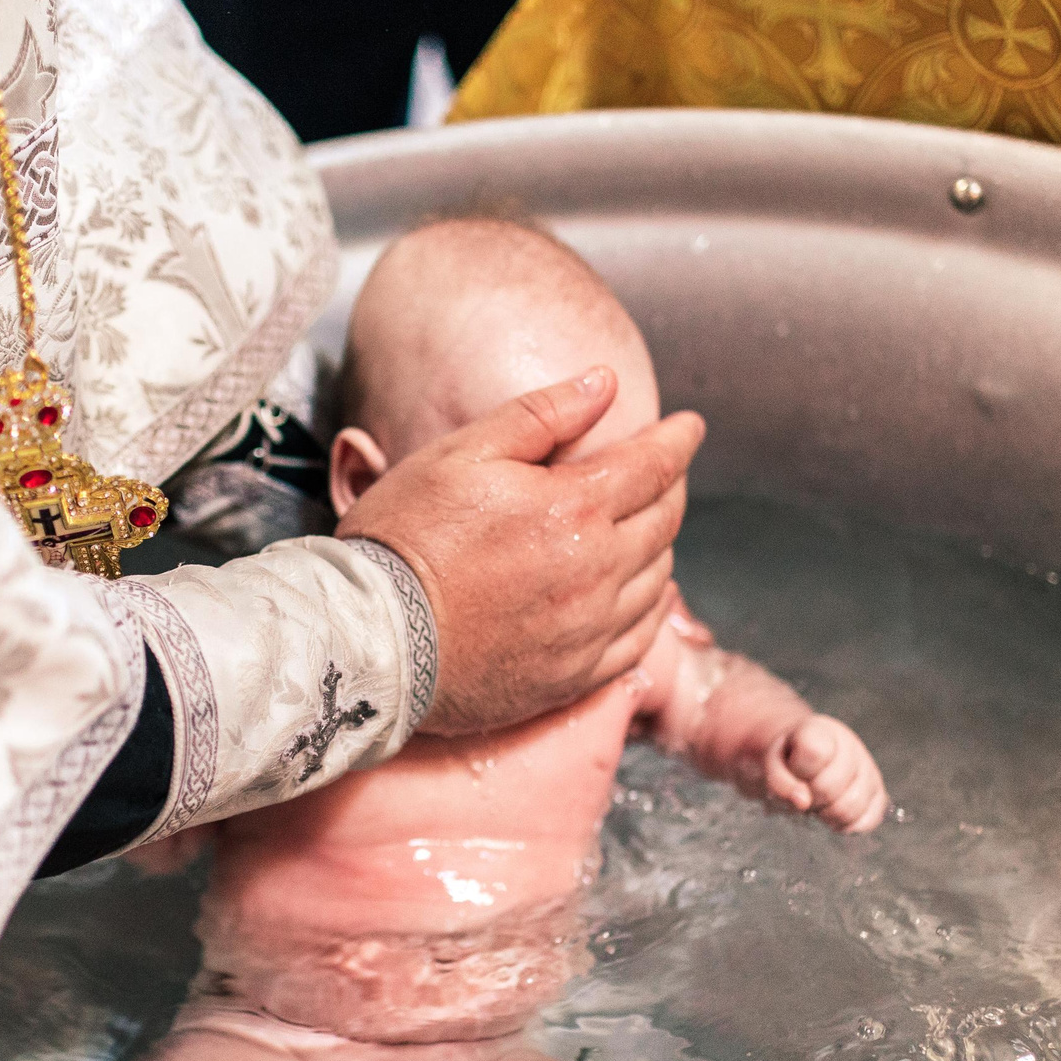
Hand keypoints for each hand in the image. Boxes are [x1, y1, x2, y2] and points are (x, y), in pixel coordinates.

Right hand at [338, 368, 703, 735]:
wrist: (371, 639)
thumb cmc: (406, 538)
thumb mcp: (462, 454)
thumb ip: (540, 414)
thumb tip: (602, 383)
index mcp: (573, 509)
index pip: (654, 466)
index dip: (678, 440)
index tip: (690, 427)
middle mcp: (595, 572)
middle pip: (664, 522)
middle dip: (671, 488)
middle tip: (665, 472)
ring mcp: (588, 632)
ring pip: (657, 580)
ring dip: (660, 546)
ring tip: (645, 527)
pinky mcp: (572, 677)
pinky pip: (639, 642)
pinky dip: (649, 609)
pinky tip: (639, 595)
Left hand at [765, 714, 888, 832]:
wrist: (807, 756)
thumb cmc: (790, 759)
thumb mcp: (772, 763)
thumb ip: (780, 780)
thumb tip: (802, 801)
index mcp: (822, 731)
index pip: (815, 752)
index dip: (799, 771)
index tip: (794, 769)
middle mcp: (852, 747)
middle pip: (830, 788)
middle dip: (810, 797)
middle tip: (804, 792)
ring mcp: (869, 770)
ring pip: (851, 807)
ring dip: (827, 815)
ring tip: (818, 804)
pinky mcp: (879, 794)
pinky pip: (868, 820)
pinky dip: (846, 825)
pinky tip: (833, 813)